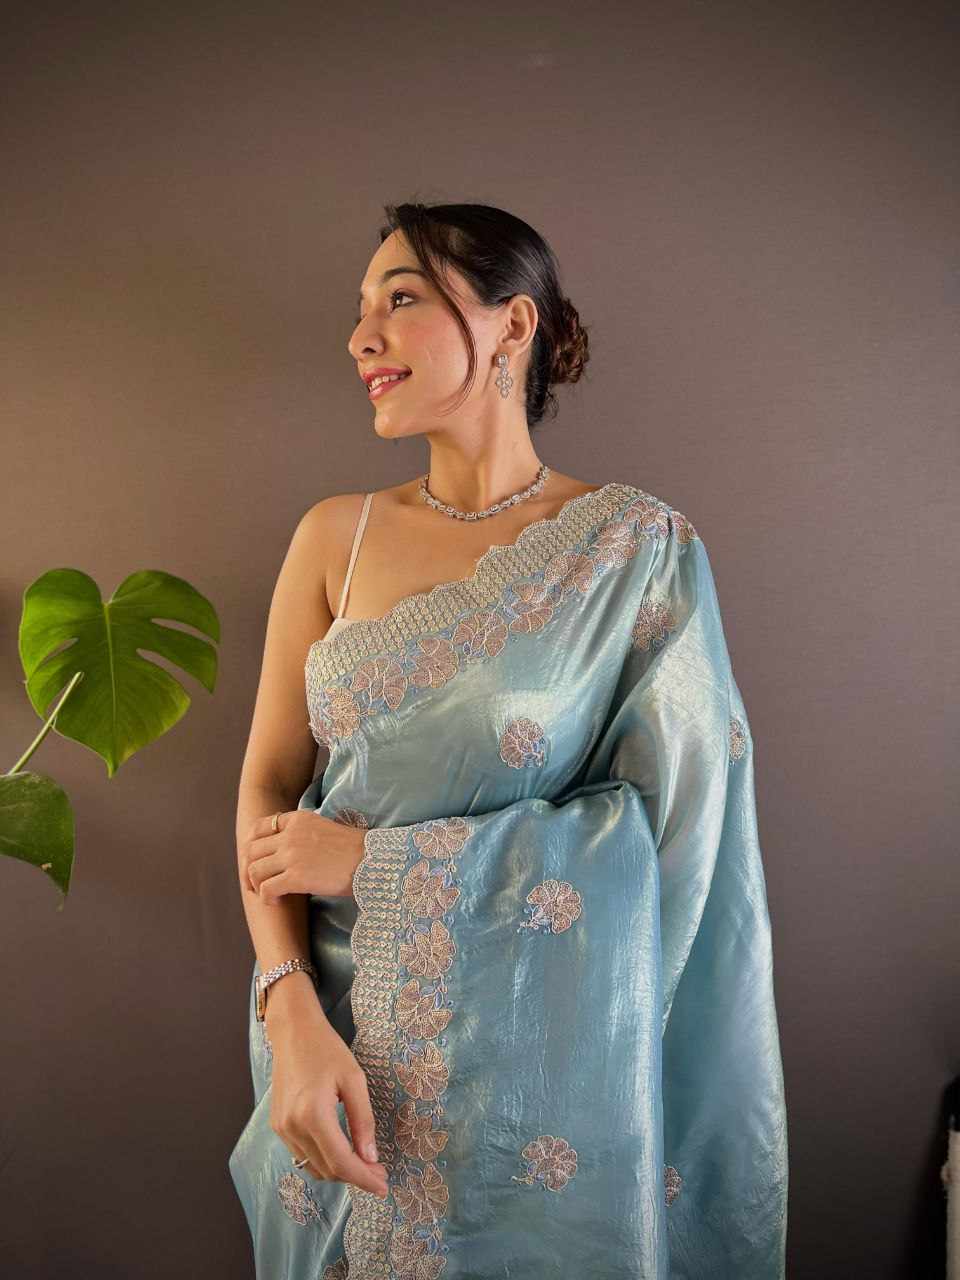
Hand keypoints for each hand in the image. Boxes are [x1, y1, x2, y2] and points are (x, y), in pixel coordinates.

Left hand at [241, 810, 365, 900]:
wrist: (371, 861)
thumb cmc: (353, 849)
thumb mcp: (323, 827)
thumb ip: (301, 832)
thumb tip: (285, 846)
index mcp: (297, 819)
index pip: (259, 828)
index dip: (251, 846)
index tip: (254, 861)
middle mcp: (290, 835)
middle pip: (252, 850)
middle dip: (248, 869)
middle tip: (254, 884)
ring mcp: (291, 855)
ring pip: (255, 870)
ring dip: (256, 885)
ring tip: (266, 894)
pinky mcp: (296, 877)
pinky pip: (267, 889)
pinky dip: (267, 898)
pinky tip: (277, 902)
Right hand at [268, 997, 388, 1198]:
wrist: (293, 1032)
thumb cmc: (327, 1050)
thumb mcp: (354, 1080)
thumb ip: (363, 1121)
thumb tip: (371, 1158)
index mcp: (313, 1114)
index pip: (341, 1162)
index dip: (363, 1179)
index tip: (383, 1186)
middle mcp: (292, 1127)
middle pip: (327, 1169)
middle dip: (355, 1176)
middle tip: (379, 1172)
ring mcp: (282, 1129)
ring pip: (314, 1167)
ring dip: (339, 1171)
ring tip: (363, 1163)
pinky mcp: (278, 1126)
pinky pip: (303, 1154)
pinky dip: (323, 1160)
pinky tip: (341, 1151)